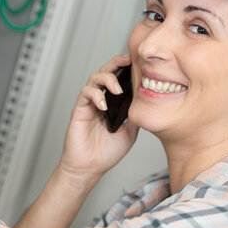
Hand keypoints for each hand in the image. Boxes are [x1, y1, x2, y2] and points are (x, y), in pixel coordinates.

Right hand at [58, 54, 138, 185]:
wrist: (90, 167)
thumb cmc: (106, 152)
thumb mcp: (130, 132)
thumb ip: (135, 116)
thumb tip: (148, 102)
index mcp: (113, 103)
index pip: (119, 78)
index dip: (126, 68)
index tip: (139, 62)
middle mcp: (101, 99)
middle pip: (105, 71)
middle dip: (116, 63)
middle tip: (128, 60)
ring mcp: (89, 103)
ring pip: (94, 78)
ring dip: (107, 79)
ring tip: (117, 89)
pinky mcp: (79, 110)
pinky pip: (85, 94)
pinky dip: (95, 95)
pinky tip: (104, 105)